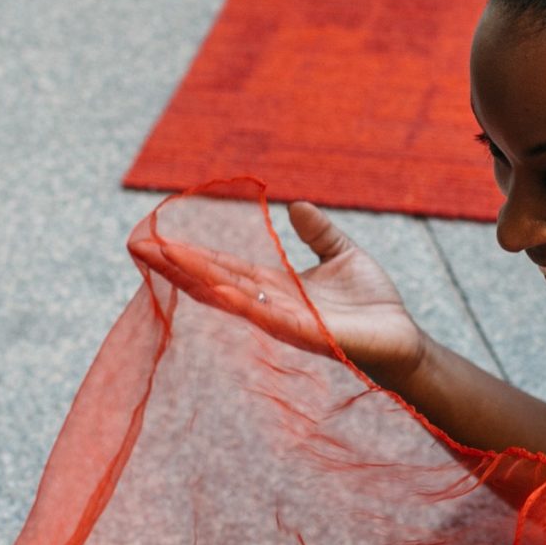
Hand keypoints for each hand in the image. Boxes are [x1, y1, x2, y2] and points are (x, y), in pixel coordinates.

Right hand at [131, 201, 428, 388]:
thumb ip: (319, 234)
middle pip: (218, 282)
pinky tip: (224, 291)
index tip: (157, 240)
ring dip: (202, 280)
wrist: (403, 339)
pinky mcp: (311, 334)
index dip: (192, 255)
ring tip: (167, 261)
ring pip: (236, 298)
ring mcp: (287, 322)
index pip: (226, 268)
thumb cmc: (374, 304)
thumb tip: (295, 205)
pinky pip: (274, 318)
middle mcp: (273, 305)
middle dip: (180, 265)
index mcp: (277, 287)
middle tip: (141, 247)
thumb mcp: (344, 255)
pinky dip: (249, 305)